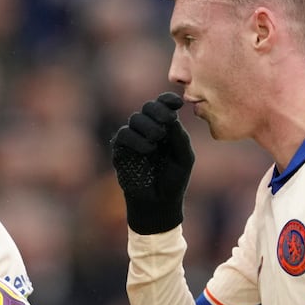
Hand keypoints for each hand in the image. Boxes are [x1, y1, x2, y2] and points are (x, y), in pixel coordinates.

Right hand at [111, 92, 193, 234]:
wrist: (158, 204)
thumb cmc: (174, 181)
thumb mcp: (183, 158)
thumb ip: (179, 137)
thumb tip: (171, 116)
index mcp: (166, 128)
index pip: (163, 105)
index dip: (168, 100)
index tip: (178, 103)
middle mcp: (148, 130)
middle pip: (148, 107)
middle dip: (158, 110)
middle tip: (168, 120)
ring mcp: (134, 139)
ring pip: (135, 118)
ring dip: (148, 126)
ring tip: (157, 139)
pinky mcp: (121, 150)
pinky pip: (124, 134)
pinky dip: (137, 138)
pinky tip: (148, 149)